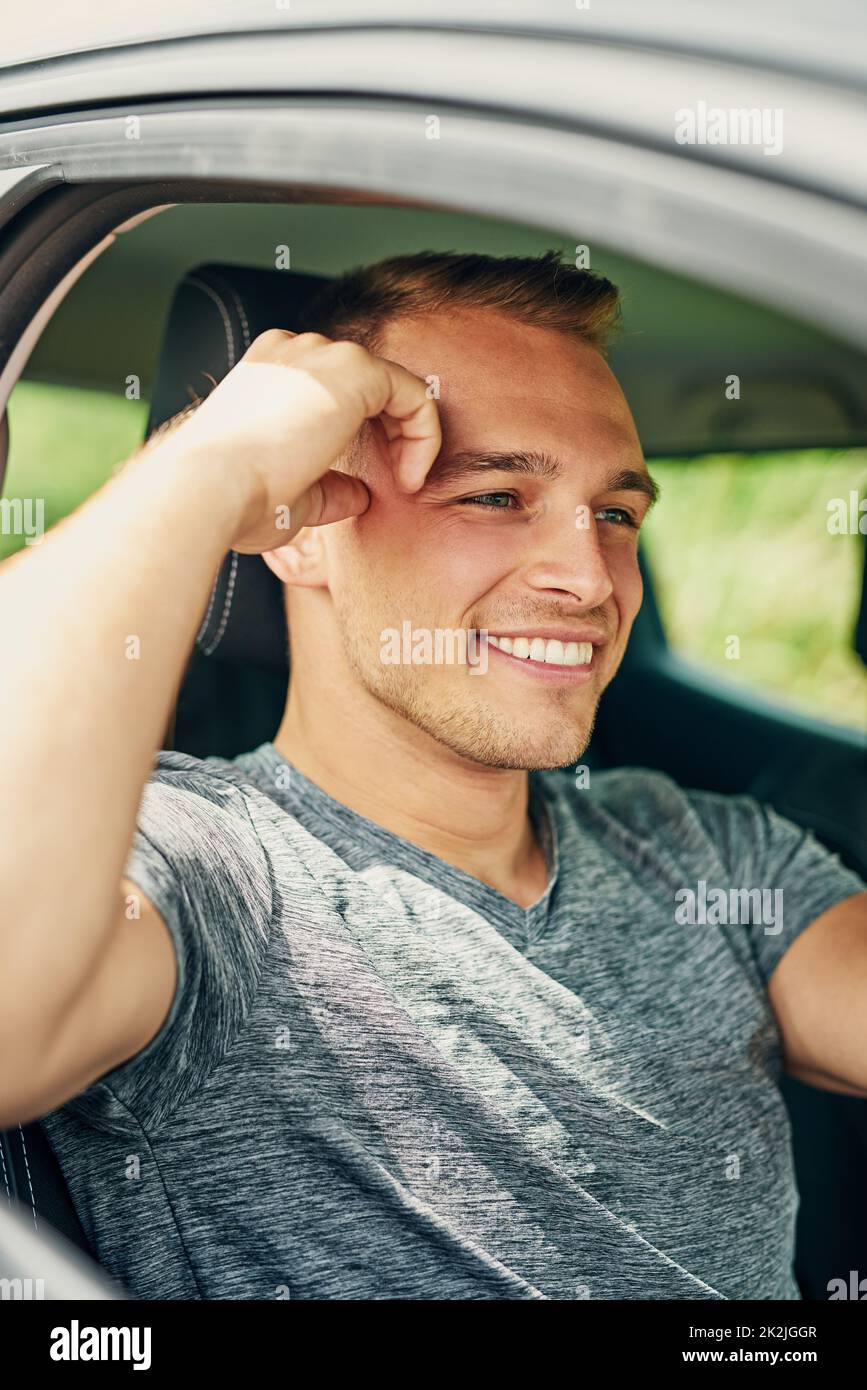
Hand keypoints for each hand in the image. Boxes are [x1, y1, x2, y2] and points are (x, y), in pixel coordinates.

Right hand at [152, 329, 441, 553]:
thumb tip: (360, 495)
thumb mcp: (288, 495)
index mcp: (270, 373)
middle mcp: (293, 353)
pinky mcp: (352, 370)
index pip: (337, 390)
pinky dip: (424, 435)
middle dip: (394, 434)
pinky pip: (414, 394)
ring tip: (404, 482)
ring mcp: (321, 355)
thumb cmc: (234, 500)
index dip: (370, 437)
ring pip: (394, 386)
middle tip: (399, 482)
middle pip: (368, 383)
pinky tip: (409, 476)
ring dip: (411, 436)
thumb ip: (328, 489)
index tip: (378, 485)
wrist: (209, 489)